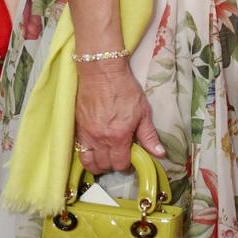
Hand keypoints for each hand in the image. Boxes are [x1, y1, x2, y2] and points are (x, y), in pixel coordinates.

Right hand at [73, 61, 165, 175]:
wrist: (102, 73)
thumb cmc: (124, 89)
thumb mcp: (143, 112)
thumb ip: (149, 136)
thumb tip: (160, 153)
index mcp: (118, 137)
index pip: (120, 164)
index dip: (127, 164)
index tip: (130, 157)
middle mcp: (100, 139)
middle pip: (104, 165)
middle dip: (113, 164)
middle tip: (119, 155)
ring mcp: (86, 134)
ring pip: (88, 162)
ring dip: (98, 164)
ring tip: (105, 157)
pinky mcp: (77, 128)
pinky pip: (78, 150)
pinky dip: (86, 155)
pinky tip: (94, 150)